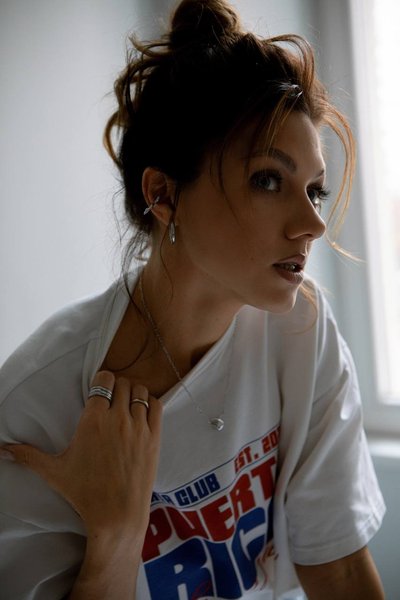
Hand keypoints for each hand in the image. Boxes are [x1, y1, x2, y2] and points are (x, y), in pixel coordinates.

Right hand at [0, 371, 162, 540]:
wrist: (116, 515)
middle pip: (122, 382)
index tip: (99, 390)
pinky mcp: (154, 437)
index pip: (103, 379)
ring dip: (134, 393)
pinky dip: (151, 403)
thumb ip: (28, 455)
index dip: (101, 381)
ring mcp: (138, 427)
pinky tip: (142, 413)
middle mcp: (117, 418)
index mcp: (93, 420)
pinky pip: (157, 405)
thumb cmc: (84, 493)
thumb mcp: (54, 471)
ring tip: (127, 405)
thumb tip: (3, 450)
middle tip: (112, 399)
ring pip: (140, 390)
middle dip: (117, 387)